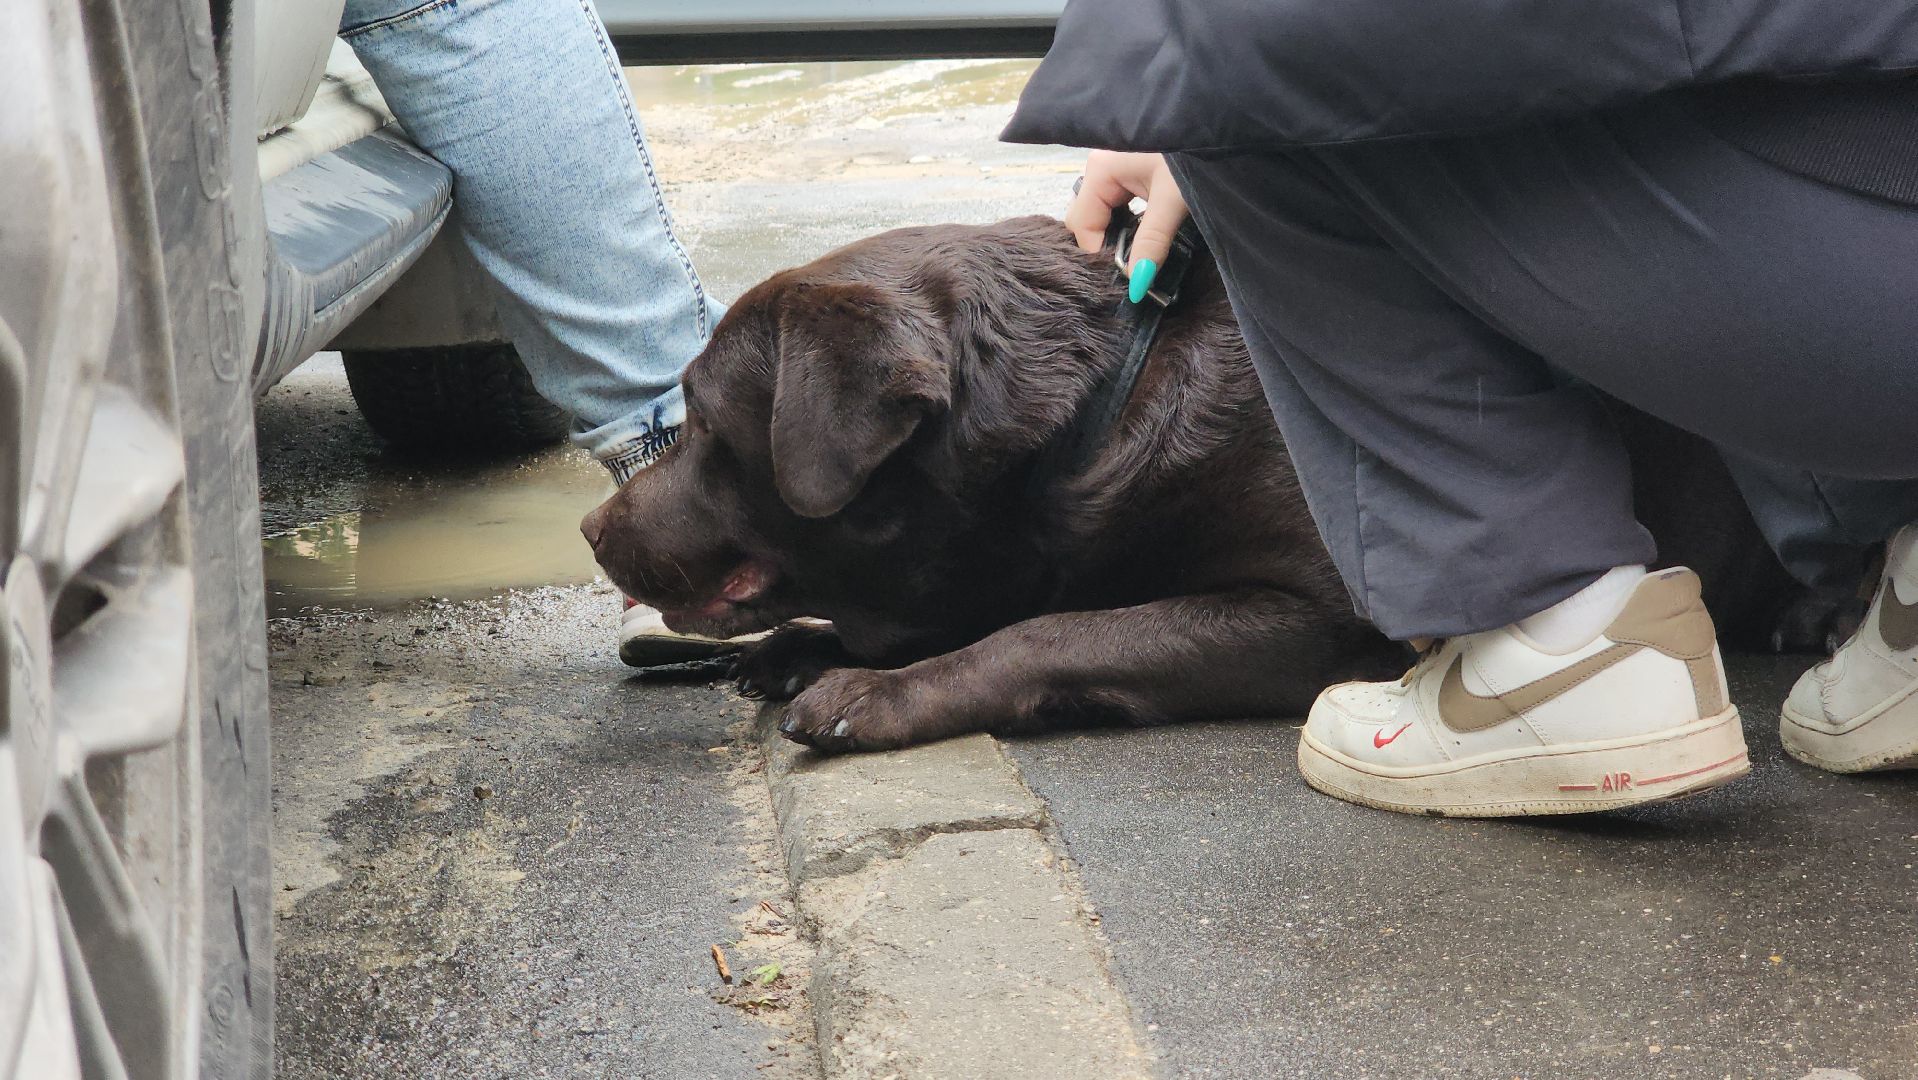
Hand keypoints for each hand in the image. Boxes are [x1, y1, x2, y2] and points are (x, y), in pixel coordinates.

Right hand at [1065, 150, 1188, 301]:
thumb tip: (1135, 284)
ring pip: (1101, 212)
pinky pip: (1117, 203)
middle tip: (1132, 265)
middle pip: (1086, 217)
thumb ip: (1152, 243)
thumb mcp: (1173, 202)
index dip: (1100, 253)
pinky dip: (1127, 221)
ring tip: (1140, 252)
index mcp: (1101, 170)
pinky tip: (1144, 233)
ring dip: (1118, 234)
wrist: (1223, 125)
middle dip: (1105, 244)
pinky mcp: (1131, 169)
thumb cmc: (1194, 155)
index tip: (1125, 275)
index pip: (1082, 224)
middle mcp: (1100, 166)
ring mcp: (1114, 166)